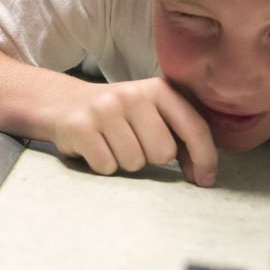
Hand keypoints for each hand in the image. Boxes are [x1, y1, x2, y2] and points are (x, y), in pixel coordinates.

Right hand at [51, 78, 217, 185]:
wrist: (63, 102)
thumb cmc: (120, 116)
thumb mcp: (153, 114)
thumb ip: (181, 136)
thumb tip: (203, 174)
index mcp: (159, 89)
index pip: (194, 127)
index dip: (205, 158)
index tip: (205, 180)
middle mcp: (133, 95)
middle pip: (163, 152)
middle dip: (152, 158)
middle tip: (135, 144)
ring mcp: (105, 109)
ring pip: (134, 163)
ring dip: (126, 162)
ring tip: (113, 144)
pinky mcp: (80, 127)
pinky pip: (107, 167)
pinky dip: (104, 166)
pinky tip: (97, 148)